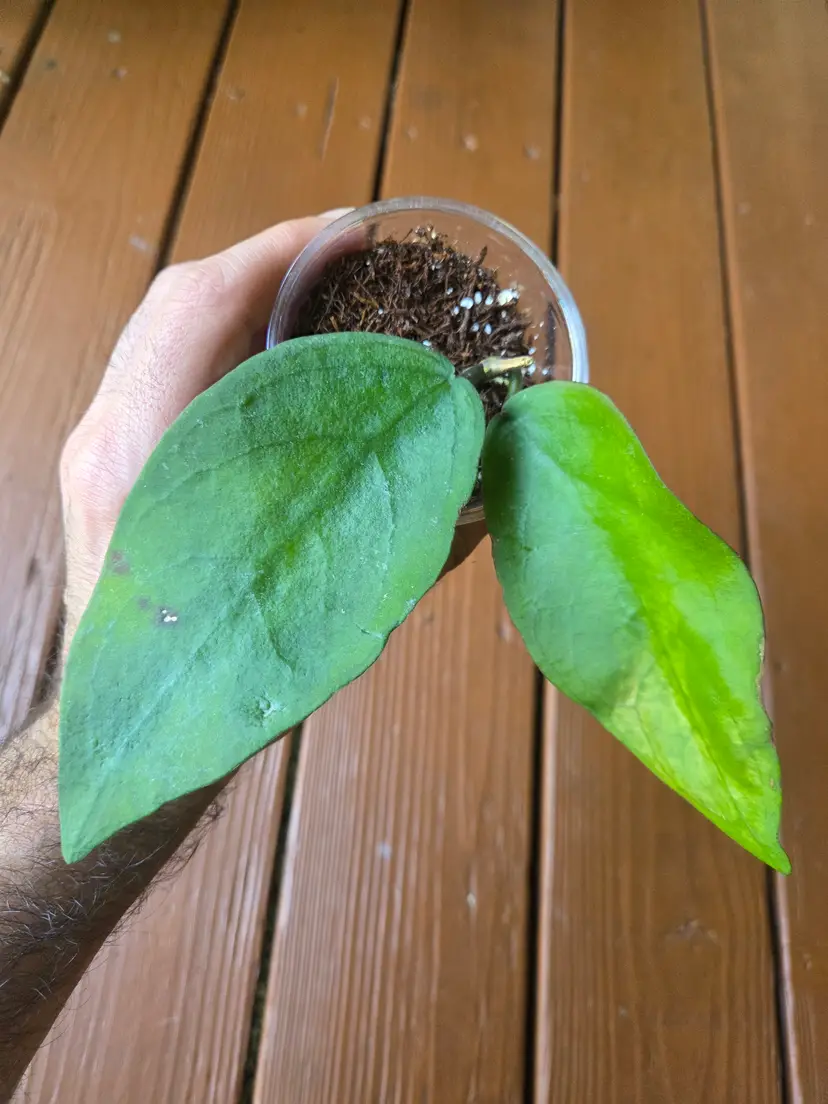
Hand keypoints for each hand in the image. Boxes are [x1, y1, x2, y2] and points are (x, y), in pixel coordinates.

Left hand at [59, 211, 483, 645]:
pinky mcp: (111, 457)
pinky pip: (166, 365)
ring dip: (248, 296)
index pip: (196, 306)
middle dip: (268, 261)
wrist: (129, 729)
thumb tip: (481, 494)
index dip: (275, 251)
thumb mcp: (318, 609)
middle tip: (349, 257)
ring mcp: (100, 442)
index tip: (349, 233)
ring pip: (168, 327)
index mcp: (146, 457)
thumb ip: (396, 543)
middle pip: (178, 299)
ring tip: (325, 291)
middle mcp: (110, 434)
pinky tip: (282, 351)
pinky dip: (226, 339)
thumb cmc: (217, 683)